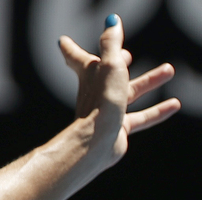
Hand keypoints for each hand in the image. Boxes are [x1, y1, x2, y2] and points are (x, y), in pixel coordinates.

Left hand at [58, 15, 179, 167]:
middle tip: (126, 55)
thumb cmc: (101, 101)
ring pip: (129, 94)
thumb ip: (111, 44)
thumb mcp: (110, 66)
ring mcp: (107, 113)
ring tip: (169, 70)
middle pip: (107, 75)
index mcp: (89, 77)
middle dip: (116, 63)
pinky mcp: (117, 129)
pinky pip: (140, 118)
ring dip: (148, 81)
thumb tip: (111, 21)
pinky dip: (157, 111)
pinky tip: (174, 105)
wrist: (97, 142)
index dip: (70, 49)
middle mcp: (95, 94)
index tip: (62, 42)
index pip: (77, 58)